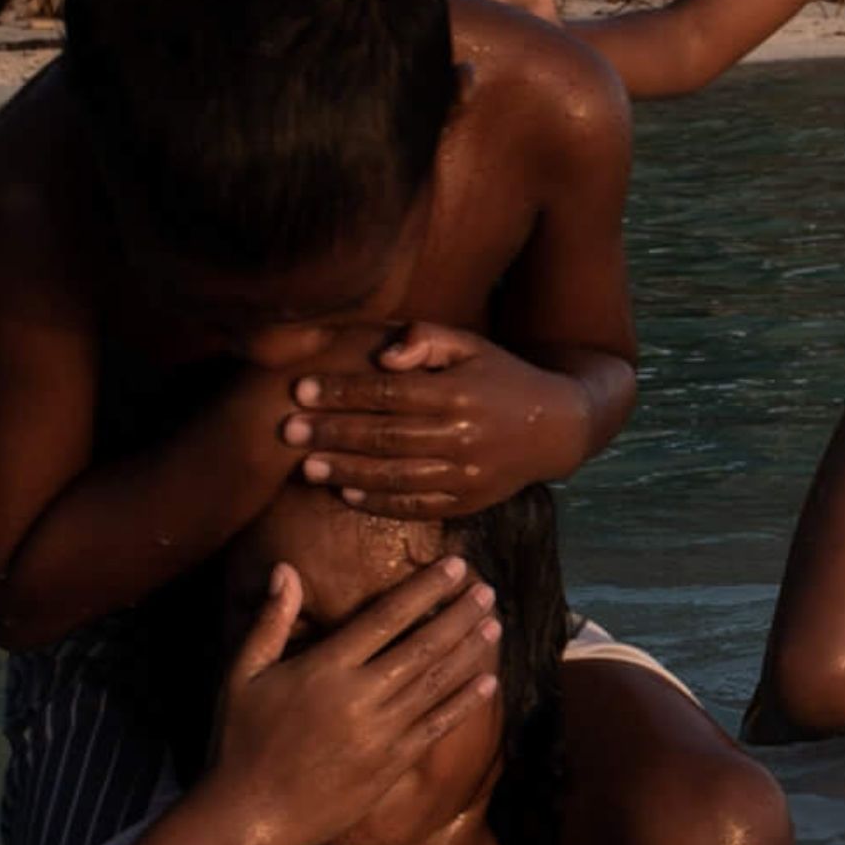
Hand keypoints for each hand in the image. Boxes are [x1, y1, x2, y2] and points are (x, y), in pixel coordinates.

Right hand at [200, 555, 500, 844]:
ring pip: (436, 682)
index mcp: (323, 668)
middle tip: (488, 591)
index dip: (425, 589)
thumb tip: (288, 569)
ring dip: (470, 652)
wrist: (248, 818)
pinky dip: (465, 702)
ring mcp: (380, 732)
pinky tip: (488, 682)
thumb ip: (270, 622)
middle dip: (459, 615)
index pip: (386, 617)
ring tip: (495, 625)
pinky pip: (437, 726)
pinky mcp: (391, 764)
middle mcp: (359, 696)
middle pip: (423, 645)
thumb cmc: (238, 743)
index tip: (456, 567)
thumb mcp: (242, 677)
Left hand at [288, 325, 587, 517]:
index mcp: (460, 392)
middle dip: (331, 433)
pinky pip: (417, 505)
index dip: (342, 391)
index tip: (300, 390)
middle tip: (287, 430)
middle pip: (384, 436)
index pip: (388, 392)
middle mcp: (464, 435)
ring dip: (346, 471)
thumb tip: (384, 356)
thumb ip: (426, 338)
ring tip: (306, 466)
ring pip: (395, 476)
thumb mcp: (471, 345)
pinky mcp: (470, 501)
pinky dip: (379, 502)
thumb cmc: (501, 377)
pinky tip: (346, 493)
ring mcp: (468, 473)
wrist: (557, 427)